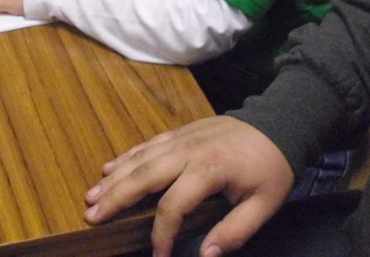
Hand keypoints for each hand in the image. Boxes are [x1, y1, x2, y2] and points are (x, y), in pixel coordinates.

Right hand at [84, 116, 293, 256]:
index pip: (174, 205)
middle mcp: (188, 151)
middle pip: (145, 175)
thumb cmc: (270, 168)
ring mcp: (182, 138)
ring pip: (141, 157)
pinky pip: (147, 144)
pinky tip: (109, 168)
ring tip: (91, 197)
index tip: (159, 256)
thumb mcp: (264, 205)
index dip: (163, 234)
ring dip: (114, 177)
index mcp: (209, 170)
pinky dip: (126, 156)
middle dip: (117, 197)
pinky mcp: (180, 132)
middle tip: (91, 217)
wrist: (278, 125)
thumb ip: (235, 232)